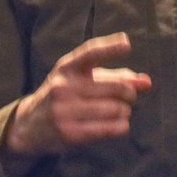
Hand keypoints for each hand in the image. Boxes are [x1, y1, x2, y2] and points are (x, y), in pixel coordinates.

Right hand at [3, 32, 152, 156]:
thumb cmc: (65, 96)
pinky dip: (122, 126)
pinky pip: (111, 128)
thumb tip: (146, 82)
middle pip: (116, 87)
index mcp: (66, 68)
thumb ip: (115, 77)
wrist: (30, 125)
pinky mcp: (70, 133)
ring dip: (125, 111)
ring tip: (120, 112)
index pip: (90, 52)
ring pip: (116, 109)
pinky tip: (118, 124)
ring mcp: (65, 111)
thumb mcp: (81, 79)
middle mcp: (64, 87)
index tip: (126, 44)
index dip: (110, 47)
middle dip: (130, 93)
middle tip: (129, 97)